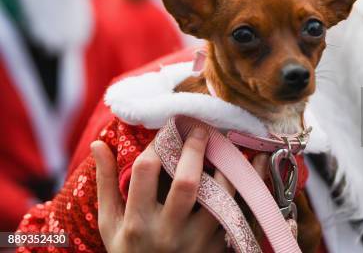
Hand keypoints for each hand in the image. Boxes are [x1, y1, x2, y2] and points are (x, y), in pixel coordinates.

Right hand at [92, 127, 268, 252]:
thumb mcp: (110, 224)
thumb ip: (106, 184)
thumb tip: (98, 144)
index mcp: (137, 222)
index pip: (146, 171)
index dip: (158, 143)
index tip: (168, 131)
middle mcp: (168, 232)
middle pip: (187, 182)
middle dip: (195, 149)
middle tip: (201, 130)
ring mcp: (196, 242)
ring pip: (220, 197)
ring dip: (228, 167)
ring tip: (228, 146)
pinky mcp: (218, 248)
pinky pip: (238, 213)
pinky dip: (249, 187)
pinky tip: (256, 165)